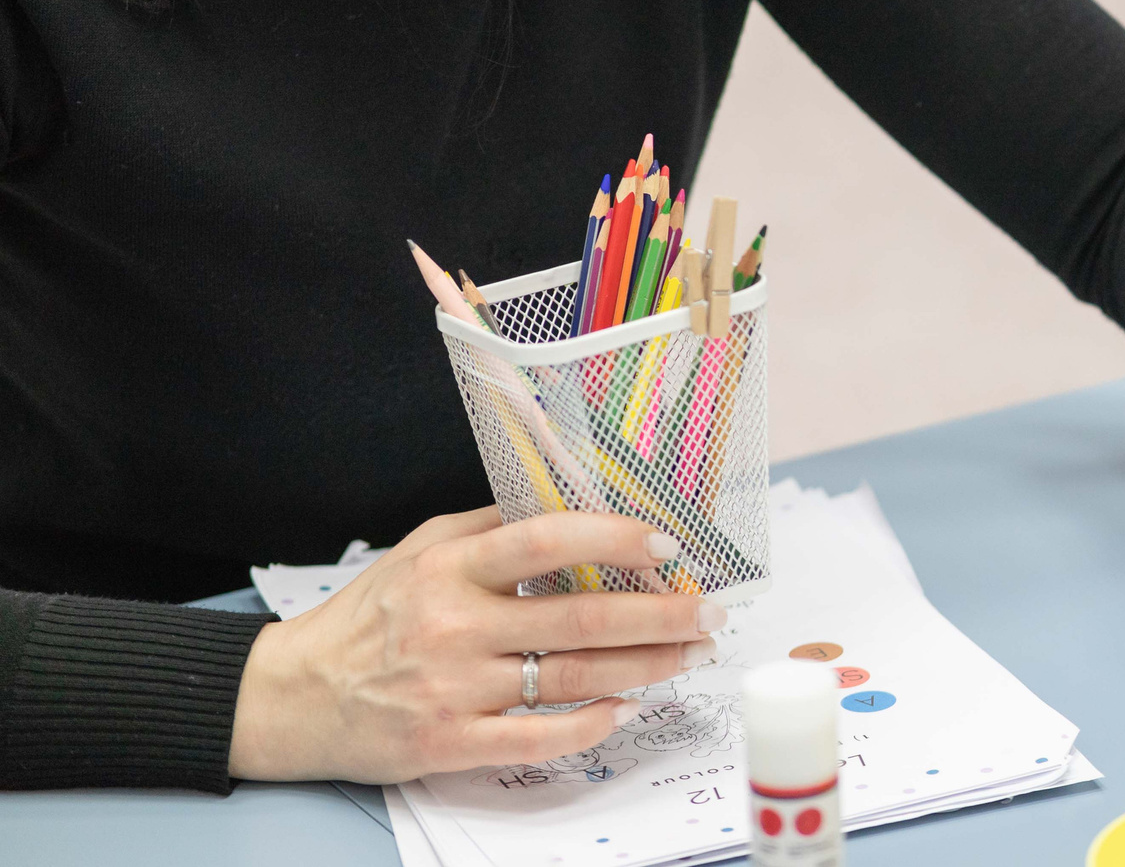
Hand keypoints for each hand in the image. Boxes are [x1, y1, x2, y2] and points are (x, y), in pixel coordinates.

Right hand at [229, 508, 724, 782]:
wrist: (291, 697)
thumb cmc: (370, 615)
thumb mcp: (422, 551)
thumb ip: (492, 528)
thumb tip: (577, 503)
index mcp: (451, 569)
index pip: (544, 541)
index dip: (612, 540)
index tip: (669, 546)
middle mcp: (454, 626)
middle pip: (577, 619)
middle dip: (658, 616)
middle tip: (711, 611)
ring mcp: (453, 689)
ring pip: (571, 678)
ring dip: (645, 667)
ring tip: (691, 655)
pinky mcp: (448, 743)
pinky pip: (536, 738)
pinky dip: (590, 726)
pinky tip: (627, 709)